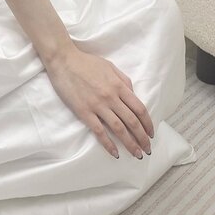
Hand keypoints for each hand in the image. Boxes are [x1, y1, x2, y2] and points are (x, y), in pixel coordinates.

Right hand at [44, 44, 154, 159]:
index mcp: (119, 86)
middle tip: (147, 149)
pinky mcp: (84, 112)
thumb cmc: (87, 62)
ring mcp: (97, 106)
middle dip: (142, 138)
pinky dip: (108, 144)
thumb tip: (133, 94)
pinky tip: (115, 153)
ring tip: (136, 154)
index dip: (148, 124)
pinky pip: (99, 131)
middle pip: (132, 122)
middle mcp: (111, 97)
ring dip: (130, 144)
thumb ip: (124, 80)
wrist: (63, 60)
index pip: (139, 109)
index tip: (151, 134)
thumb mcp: (110, 66)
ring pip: (119, 129)